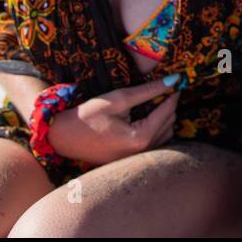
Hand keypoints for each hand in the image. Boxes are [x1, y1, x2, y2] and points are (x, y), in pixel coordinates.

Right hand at [47, 80, 178, 165]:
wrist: (63, 137)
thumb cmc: (87, 116)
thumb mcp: (118, 99)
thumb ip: (147, 91)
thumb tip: (173, 80)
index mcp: (140, 138)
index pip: (167, 111)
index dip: (173, 93)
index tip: (178, 80)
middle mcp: (142, 153)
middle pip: (169, 123)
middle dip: (169, 105)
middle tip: (166, 88)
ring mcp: (137, 159)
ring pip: (166, 134)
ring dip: (165, 118)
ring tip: (156, 102)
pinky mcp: (132, 160)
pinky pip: (156, 143)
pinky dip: (157, 129)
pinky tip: (149, 118)